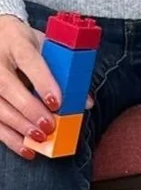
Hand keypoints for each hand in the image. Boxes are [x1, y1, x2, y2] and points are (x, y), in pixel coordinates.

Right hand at [0, 14, 61, 157]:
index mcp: (15, 40)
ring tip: (40, 138)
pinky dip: (10, 139)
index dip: (42, 81)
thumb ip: (66, 73)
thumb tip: (85, 102)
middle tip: (49, 126)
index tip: (56, 102)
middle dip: (29, 109)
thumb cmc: (27, 46)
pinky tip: (27, 149)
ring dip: (19, 126)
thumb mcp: (46, 50)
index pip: (27, 59)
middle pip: (6, 85)